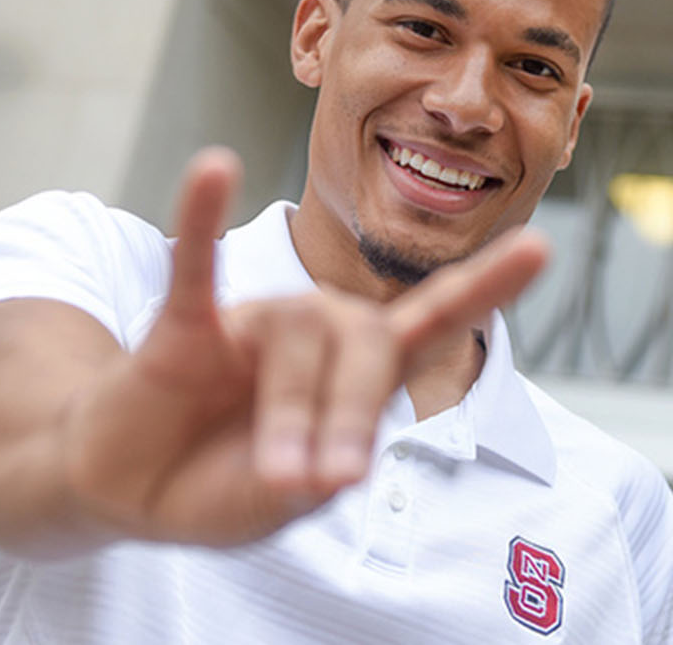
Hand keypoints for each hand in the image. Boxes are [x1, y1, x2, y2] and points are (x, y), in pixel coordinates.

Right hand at [60, 147, 547, 546]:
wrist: (133, 487)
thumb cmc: (221, 485)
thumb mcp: (279, 504)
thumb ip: (309, 485)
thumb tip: (332, 469)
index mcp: (357, 375)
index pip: (432, 322)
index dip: (483, 287)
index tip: (539, 246)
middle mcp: (316, 333)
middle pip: (364, 341)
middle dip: (352, 413)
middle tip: (328, 481)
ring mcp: (252, 324)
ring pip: (295, 334)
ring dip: (290, 410)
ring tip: (275, 477)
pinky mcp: (186, 325)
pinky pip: (197, 266)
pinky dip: (203, 219)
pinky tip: (213, 168)